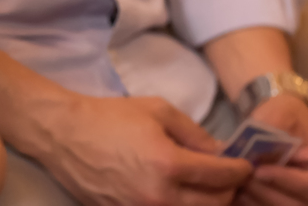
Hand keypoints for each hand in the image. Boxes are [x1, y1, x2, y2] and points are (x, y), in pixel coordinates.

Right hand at [42, 95, 252, 205]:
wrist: (62, 133)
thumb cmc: (108, 116)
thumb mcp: (157, 110)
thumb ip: (194, 133)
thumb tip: (220, 154)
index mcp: (169, 164)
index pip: (223, 177)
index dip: (241, 170)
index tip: (244, 166)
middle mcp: (159, 195)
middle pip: (216, 204)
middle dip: (229, 190)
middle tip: (228, 178)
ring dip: (207, 203)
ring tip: (206, 189)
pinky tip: (178, 195)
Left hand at [235, 93, 307, 205]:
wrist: (287, 125)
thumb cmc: (289, 117)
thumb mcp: (283, 112)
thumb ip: (272, 133)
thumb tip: (254, 157)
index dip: (283, 181)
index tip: (258, 170)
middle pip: (297, 205)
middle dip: (264, 191)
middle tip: (239, 175)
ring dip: (256, 199)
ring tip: (236, 180)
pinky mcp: (293, 205)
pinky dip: (253, 203)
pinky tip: (238, 189)